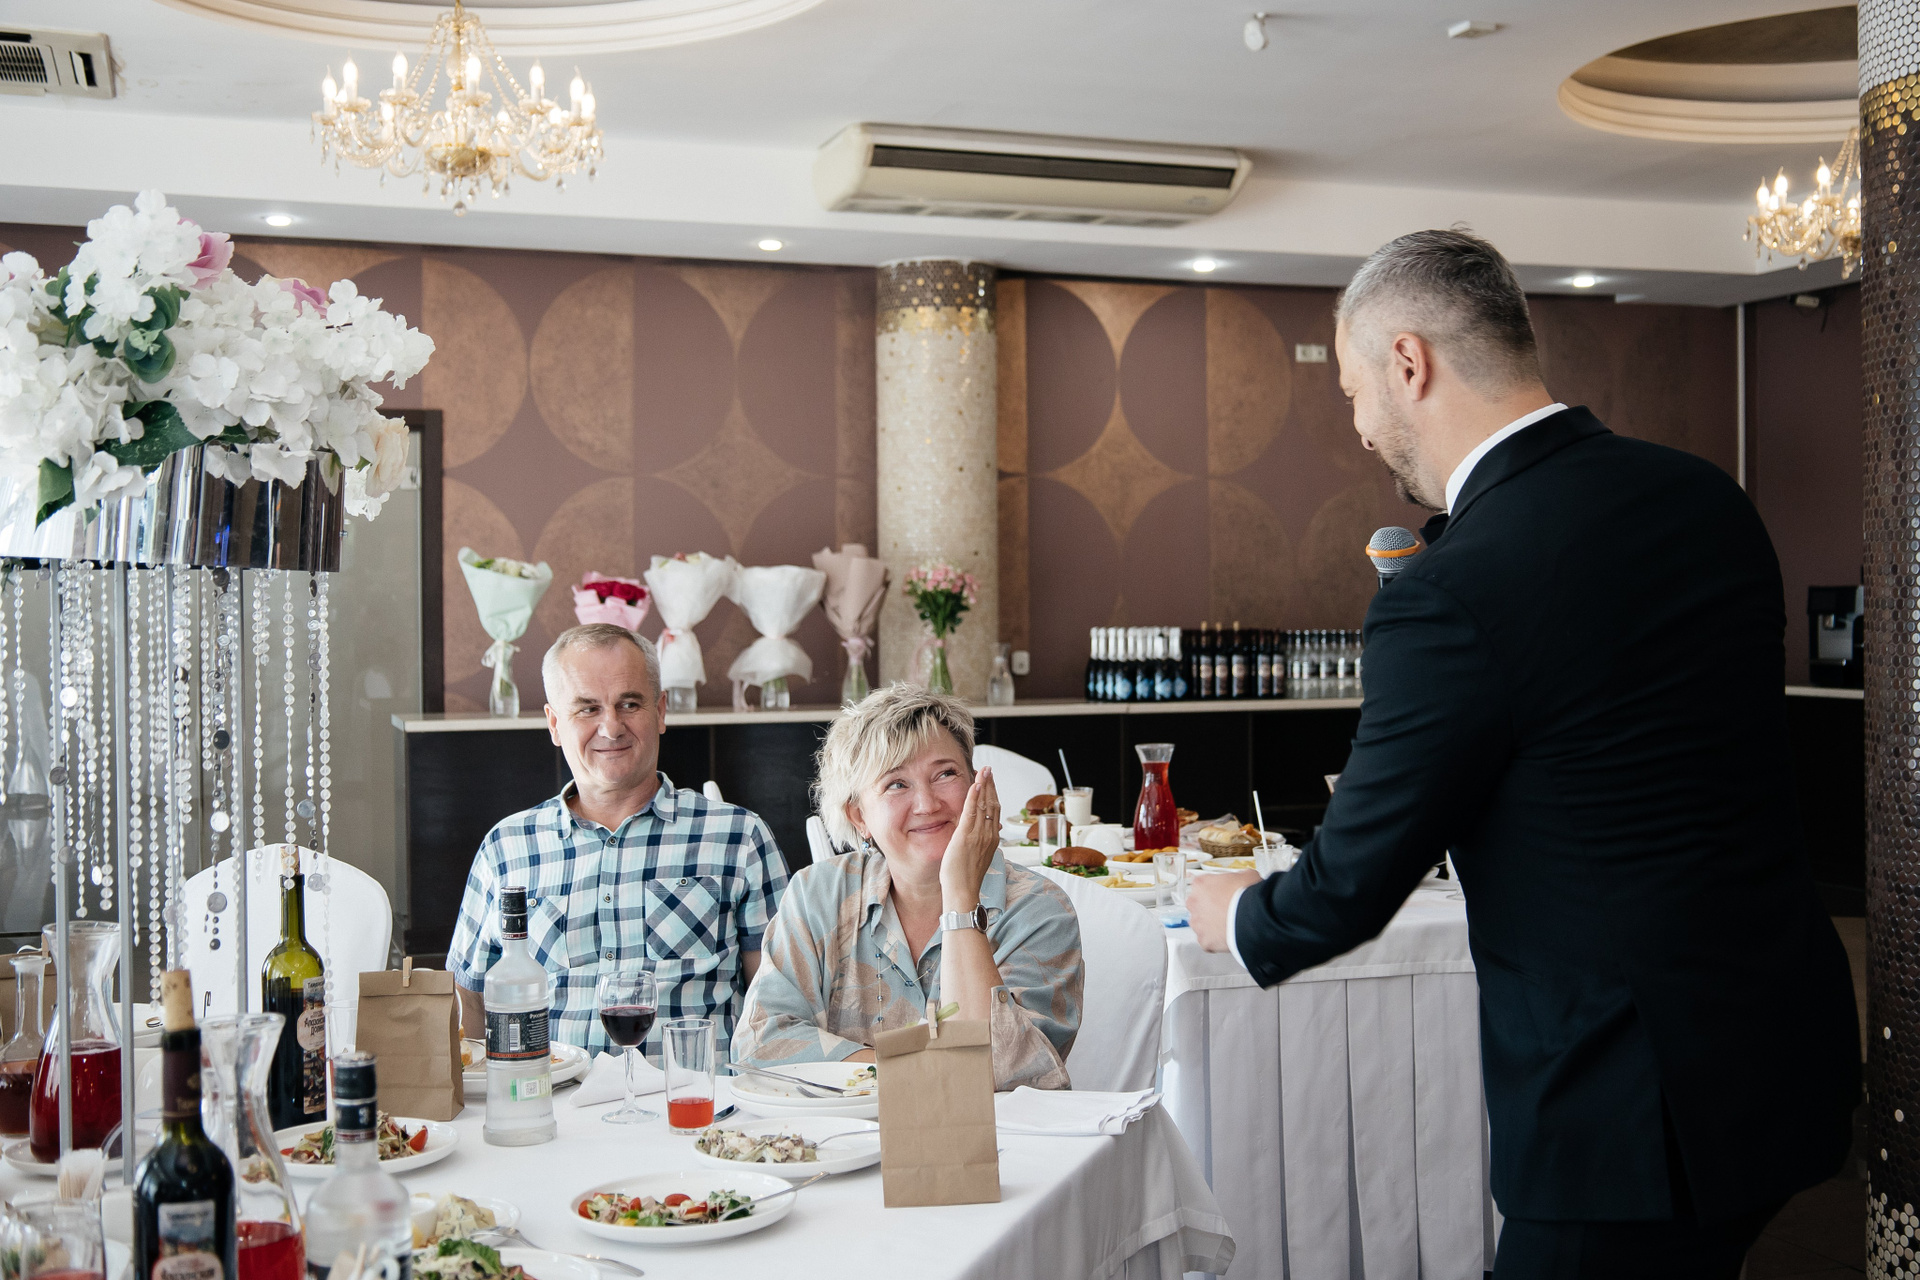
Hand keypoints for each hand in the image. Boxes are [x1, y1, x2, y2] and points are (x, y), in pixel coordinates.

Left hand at [940, 765, 999, 907]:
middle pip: (992, 804)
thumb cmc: (966, 878)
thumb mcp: (977, 856)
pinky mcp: (965, 836)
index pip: (994, 810)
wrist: (963, 891)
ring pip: (984, 805)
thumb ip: (981, 842)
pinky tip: (976, 785)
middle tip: (988, 769)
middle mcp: (988, 834)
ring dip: (984, 785)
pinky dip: (975, 797)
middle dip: (990, 785)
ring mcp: (978, 835)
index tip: (989, 781)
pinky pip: (972, 812)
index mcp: (991, 839)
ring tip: (984, 771)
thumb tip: (983, 833)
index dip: (992, 794)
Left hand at [1188, 869, 1259, 953]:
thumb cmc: (1248, 896)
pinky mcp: (1204, 940)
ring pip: (1200, 924)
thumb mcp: (1247, 875)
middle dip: (1209, 908)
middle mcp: (1194, 903)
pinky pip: (1207, 941)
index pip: (1202, 886)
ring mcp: (1197, 923)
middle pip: (1197, 905)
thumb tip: (1243, 879)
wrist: (1253, 917)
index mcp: (1201, 884)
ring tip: (1228, 925)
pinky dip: (1216, 940)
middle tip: (1225, 910)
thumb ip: (1238, 877)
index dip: (1214, 891)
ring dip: (1211, 925)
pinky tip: (1228, 936)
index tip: (1222, 894)